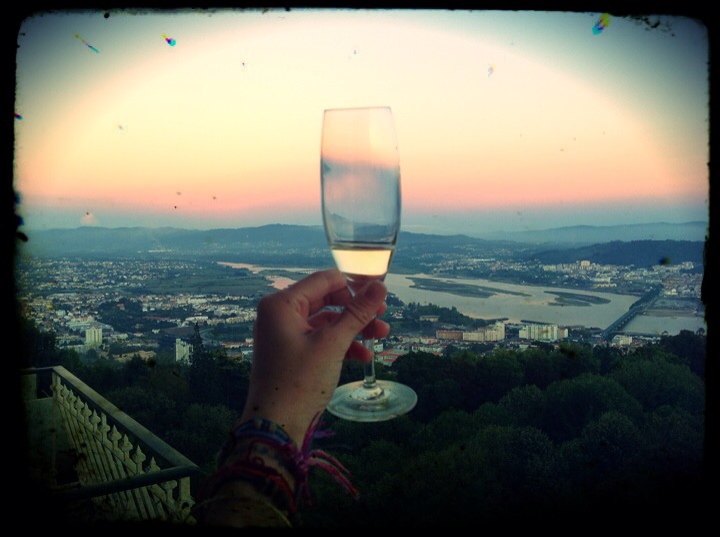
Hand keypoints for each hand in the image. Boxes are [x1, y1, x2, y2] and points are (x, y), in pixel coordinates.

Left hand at [240, 268, 388, 444]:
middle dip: (356, 310)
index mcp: (281, 303)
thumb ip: (357, 312)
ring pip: (326, 321)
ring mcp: (283, 333)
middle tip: (383, 316)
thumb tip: (380, 286)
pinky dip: (340, 344)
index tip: (380, 295)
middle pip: (326, 299)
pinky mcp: (290, 352)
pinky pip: (319, 339)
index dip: (354, 286)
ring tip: (382, 336)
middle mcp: (279, 313)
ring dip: (353, 328)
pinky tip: (363, 356)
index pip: (324, 280)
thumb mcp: (332, 344)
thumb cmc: (299, 381)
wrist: (275, 426)